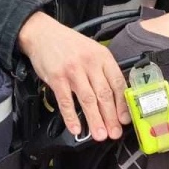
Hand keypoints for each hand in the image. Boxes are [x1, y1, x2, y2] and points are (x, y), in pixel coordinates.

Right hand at [18, 12, 129, 140]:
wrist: (43, 33)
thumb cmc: (69, 45)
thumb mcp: (92, 50)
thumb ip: (103, 70)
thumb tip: (116, 98)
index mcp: (102, 56)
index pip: (118, 83)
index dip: (122, 104)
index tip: (125, 120)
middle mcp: (90, 63)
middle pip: (104, 94)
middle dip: (111, 117)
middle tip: (114, 133)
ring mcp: (73, 71)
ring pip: (87, 99)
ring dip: (95, 120)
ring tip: (100, 135)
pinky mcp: (56, 78)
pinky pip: (65, 101)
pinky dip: (71, 117)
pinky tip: (76, 128)